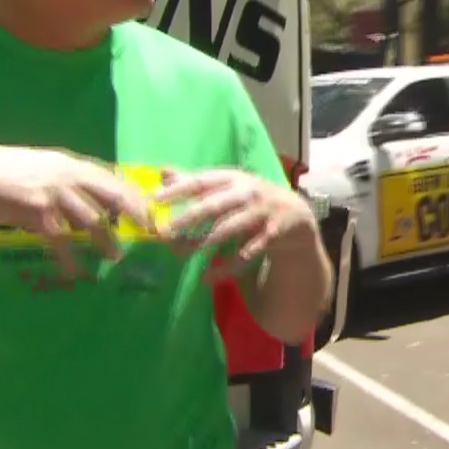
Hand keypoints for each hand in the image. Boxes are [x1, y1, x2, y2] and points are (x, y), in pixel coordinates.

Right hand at [0, 145, 155, 277]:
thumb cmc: (1, 172)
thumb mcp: (39, 168)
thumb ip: (64, 180)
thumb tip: (87, 201)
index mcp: (68, 162)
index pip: (111, 177)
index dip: (134, 194)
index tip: (151, 211)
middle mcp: (66, 173)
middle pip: (113, 193)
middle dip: (137, 213)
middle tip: (152, 233)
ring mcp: (52, 191)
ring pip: (92, 218)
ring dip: (106, 240)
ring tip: (116, 256)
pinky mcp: (35, 210)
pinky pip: (61, 239)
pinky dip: (70, 258)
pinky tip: (75, 273)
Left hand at [154, 168, 317, 274]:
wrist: (294, 213)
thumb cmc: (250, 198)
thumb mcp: (226, 186)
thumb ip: (195, 181)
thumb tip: (162, 171)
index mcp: (232, 178)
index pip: (201, 181)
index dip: (178, 189)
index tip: (154, 200)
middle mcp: (246, 193)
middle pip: (213, 206)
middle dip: (188, 219)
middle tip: (165, 233)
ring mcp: (260, 214)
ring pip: (228, 230)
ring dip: (203, 245)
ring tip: (180, 256)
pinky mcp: (270, 236)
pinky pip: (245, 254)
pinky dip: (226, 267)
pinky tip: (207, 277)